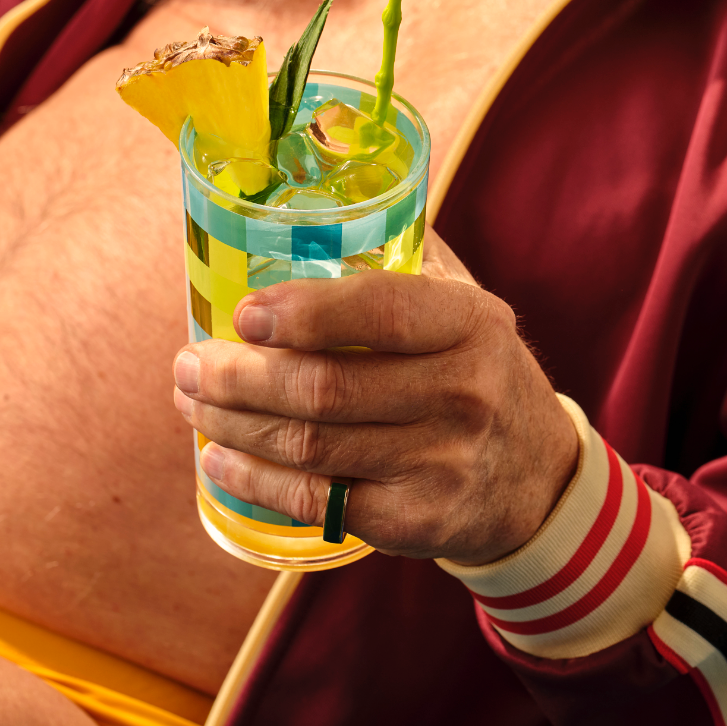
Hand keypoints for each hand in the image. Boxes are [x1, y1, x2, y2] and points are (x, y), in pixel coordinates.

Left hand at [171, 233, 579, 565]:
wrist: (538, 479)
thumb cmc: (480, 373)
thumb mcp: (471, 309)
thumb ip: (409, 262)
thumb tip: (317, 204)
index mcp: (472, 323)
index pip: (383, 312)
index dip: (304, 313)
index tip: (243, 314)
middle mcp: (464, 392)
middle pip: (325, 387)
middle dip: (237, 375)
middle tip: (188, 362)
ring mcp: (441, 462)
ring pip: (309, 444)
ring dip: (232, 423)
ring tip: (191, 401)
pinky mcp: (416, 521)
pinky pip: (315, 502)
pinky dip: (253, 480)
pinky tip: (219, 458)